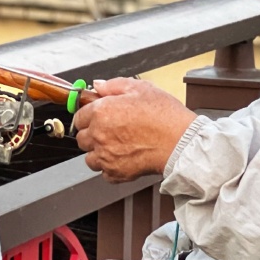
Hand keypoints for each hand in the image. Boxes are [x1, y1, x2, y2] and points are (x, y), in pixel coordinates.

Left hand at [73, 78, 195, 182]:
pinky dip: (111, 168)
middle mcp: (99, 135)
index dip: (88, 116)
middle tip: (109, 131)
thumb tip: (98, 85)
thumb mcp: (141, 88)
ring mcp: (106, 156)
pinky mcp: (115, 173)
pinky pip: (104, 173)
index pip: (79, 117)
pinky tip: (124, 159)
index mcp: (102, 112)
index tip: (95, 118)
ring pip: (89, 158)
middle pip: (81, 138)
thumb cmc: (165, 116)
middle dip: (92, 134)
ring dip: (98, 153)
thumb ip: (114, 85)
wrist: (180, 143)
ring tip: (116, 147)